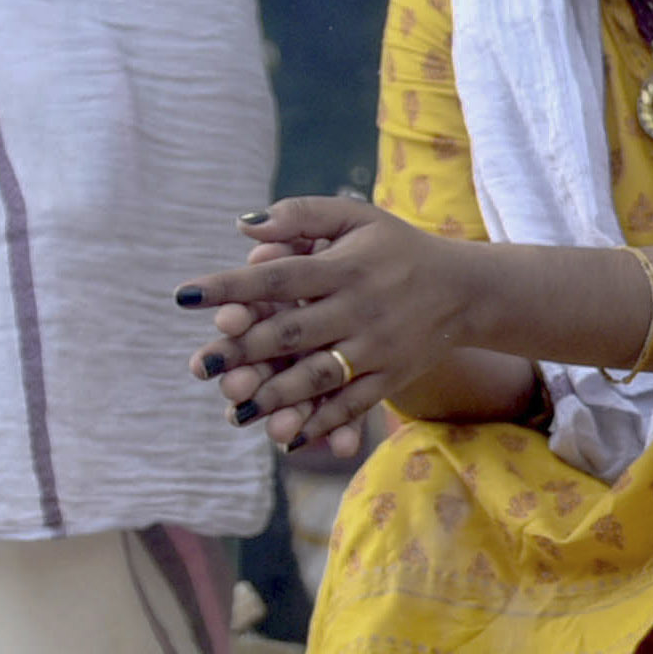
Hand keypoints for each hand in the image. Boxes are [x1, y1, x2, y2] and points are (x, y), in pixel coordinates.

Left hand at [180, 200, 491, 456]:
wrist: (466, 289)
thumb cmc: (397, 248)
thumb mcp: (357, 216)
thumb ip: (301, 215)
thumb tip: (243, 228)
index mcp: (344, 266)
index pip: (277, 277)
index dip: (230, 287)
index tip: (186, 296)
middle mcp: (359, 308)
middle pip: (292, 333)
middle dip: (243, 352)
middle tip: (201, 367)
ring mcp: (377, 347)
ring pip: (319, 377)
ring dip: (275, 397)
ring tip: (235, 411)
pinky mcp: (391, 376)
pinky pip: (354, 404)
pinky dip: (323, 424)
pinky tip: (288, 438)